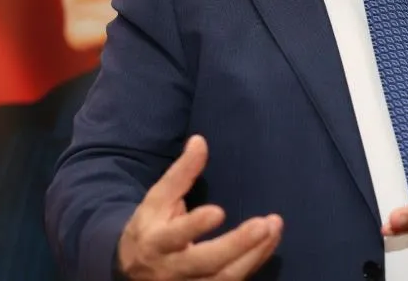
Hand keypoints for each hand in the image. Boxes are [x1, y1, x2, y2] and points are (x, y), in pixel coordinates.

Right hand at [117, 135, 281, 279]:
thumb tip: (200, 140)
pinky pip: (236, 280)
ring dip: (254, 253)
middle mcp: (173, 269)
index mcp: (156, 242)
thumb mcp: (157, 199)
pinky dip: (256, 260)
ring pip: (225, 277)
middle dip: (236, 245)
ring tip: (274, 226)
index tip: (219, 211)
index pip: (175, 237)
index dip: (195, 227)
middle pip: (205, 263)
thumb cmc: (151, 227)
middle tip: (263, 225)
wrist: (133, 270)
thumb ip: (180, 173)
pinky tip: (271, 240)